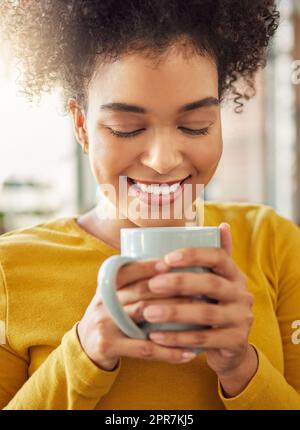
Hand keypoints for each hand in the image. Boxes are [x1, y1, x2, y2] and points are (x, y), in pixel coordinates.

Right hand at [77, 258, 198, 371]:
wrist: (85, 346)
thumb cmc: (110, 316)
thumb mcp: (114, 295)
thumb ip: (133, 283)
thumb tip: (171, 266)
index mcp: (107, 286)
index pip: (128, 270)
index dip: (148, 266)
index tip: (170, 263)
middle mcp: (104, 301)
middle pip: (141, 291)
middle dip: (171, 288)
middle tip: (198, 288)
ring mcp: (105, 324)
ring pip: (145, 315)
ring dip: (175, 314)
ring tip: (200, 315)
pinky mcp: (109, 346)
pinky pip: (144, 349)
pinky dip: (168, 351)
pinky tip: (188, 353)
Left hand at [145, 223, 255, 378]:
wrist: (231, 346)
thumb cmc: (213, 304)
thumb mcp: (215, 280)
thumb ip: (211, 257)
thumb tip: (221, 225)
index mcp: (233, 273)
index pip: (218, 256)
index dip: (193, 255)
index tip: (166, 258)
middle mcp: (242, 293)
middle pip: (211, 284)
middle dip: (179, 282)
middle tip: (151, 285)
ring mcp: (241, 318)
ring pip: (206, 313)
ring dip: (174, 312)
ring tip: (147, 312)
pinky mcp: (236, 341)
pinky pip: (205, 340)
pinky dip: (178, 338)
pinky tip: (156, 336)